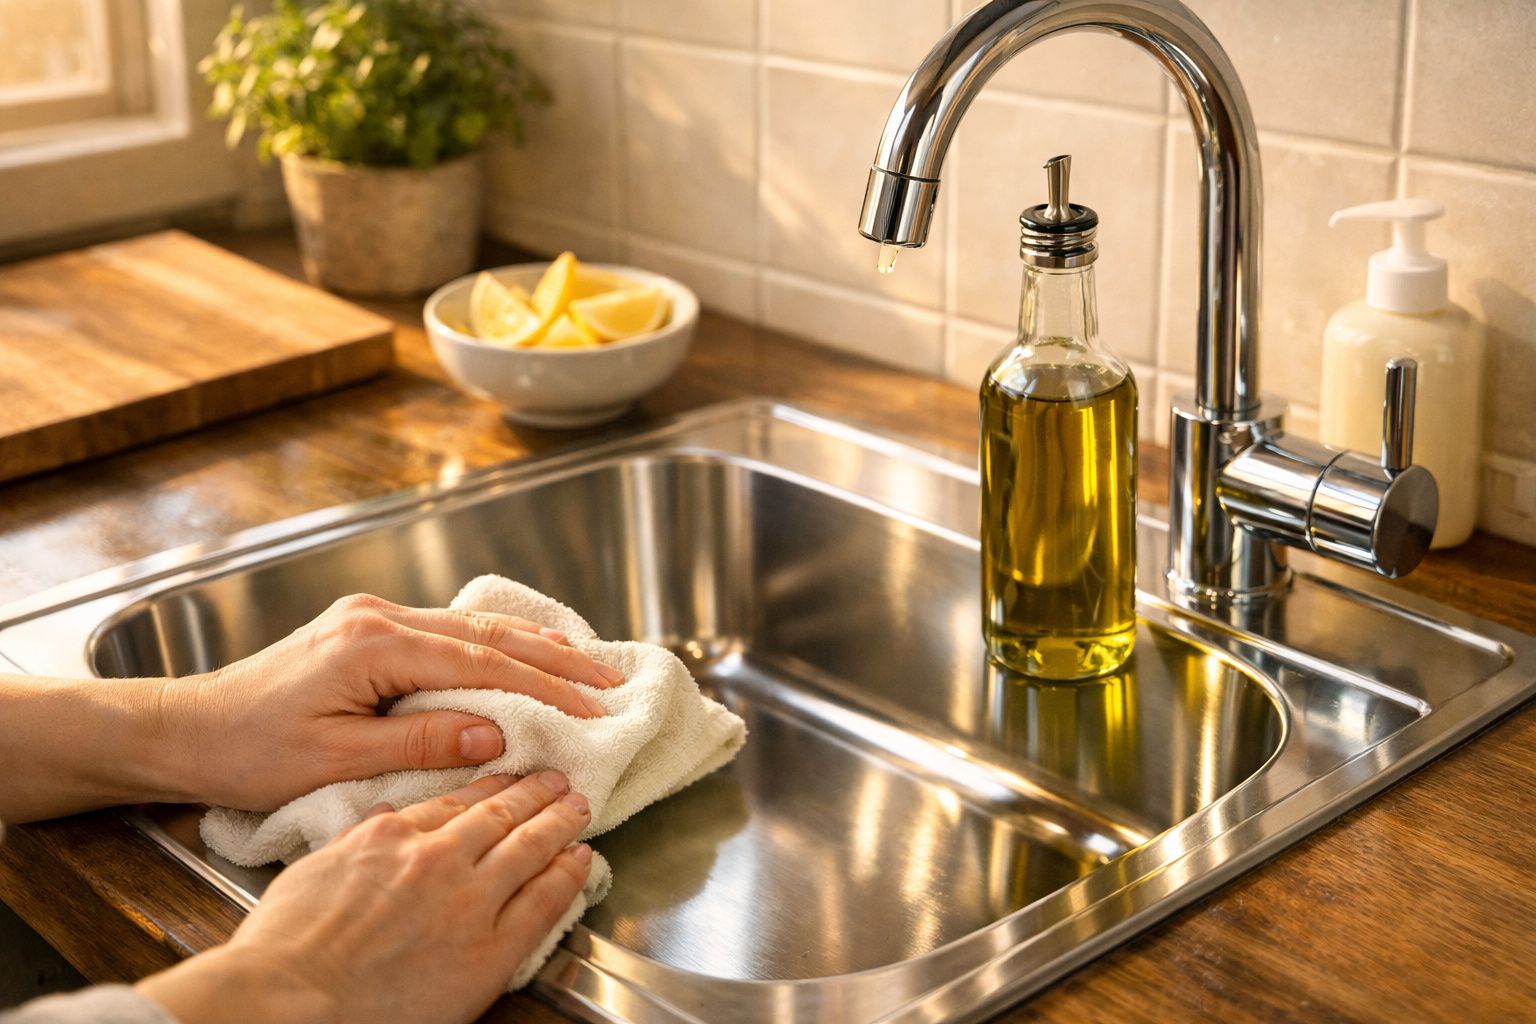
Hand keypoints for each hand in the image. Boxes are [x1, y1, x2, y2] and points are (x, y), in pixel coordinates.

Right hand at [139, 772, 592, 1023]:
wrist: (290, 1000)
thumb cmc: (285, 948)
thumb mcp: (313, 871)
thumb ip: (356, 843)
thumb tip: (380, 822)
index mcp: (391, 838)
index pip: (454, 802)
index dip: (488, 787)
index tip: (506, 779)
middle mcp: (438, 859)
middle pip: (499, 815)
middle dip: (533, 793)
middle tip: (557, 779)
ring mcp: (469, 901)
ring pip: (530, 846)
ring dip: (559, 822)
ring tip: (577, 807)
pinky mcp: (491, 948)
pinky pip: (543, 901)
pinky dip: (568, 876)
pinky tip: (581, 861)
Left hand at [162, 593, 625, 810]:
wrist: (188, 729)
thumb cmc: (249, 750)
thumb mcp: (335, 758)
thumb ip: (419, 741)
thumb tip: (496, 736)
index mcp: (372, 641)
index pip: (480, 664)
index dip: (543, 688)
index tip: (592, 711)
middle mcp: (379, 616)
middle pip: (487, 633)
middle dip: (555, 658)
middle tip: (612, 681)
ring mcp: (375, 616)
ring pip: (473, 626)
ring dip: (534, 645)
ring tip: (589, 662)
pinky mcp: (370, 629)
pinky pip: (451, 631)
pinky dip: (498, 643)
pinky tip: (526, 648)